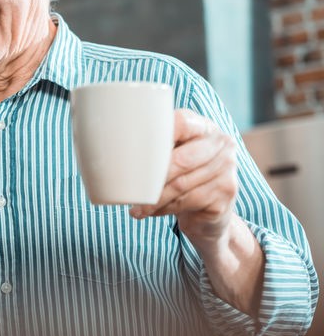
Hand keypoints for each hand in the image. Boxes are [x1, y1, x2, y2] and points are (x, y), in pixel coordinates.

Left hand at [130, 109, 238, 246]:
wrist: (209, 213)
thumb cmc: (181, 177)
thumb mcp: (172, 156)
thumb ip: (154, 146)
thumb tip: (107, 140)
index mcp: (203, 127)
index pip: (181, 122)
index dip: (157, 134)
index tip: (134, 146)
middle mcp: (221, 144)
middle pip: (181, 159)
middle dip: (152, 176)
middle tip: (131, 187)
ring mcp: (228, 170)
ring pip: (181, 184)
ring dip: (154, 198)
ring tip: (136, 207)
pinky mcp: (226, 195)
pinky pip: (188, 201)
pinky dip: (165, 209)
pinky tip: (152, 212)